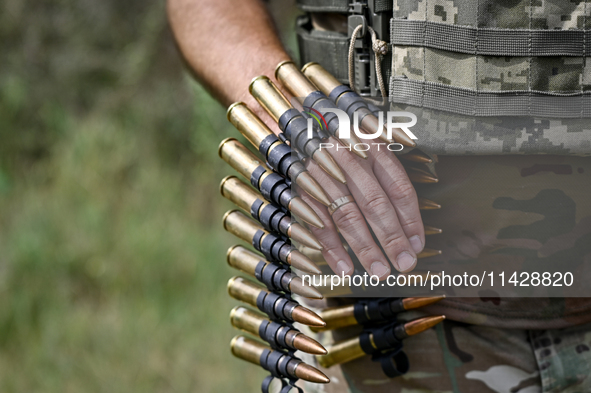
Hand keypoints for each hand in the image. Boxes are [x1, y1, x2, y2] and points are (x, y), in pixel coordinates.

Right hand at [297, 136, 423, 278]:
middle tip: (404, 265)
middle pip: (375, 203)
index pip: (398, 187)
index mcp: (373, 147)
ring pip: (347, 215)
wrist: (302, 129)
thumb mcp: (375, 150)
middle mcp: (348, 158)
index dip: (410, 219)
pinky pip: (319, 223)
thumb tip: (413, 233)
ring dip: (365, 248)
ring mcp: (323, 174)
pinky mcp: (303, 189)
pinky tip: (345, 269)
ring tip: (380, 272)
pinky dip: (331, 248)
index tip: (417, 246)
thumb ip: (393, 181)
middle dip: (392, 238)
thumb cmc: (349, 148)